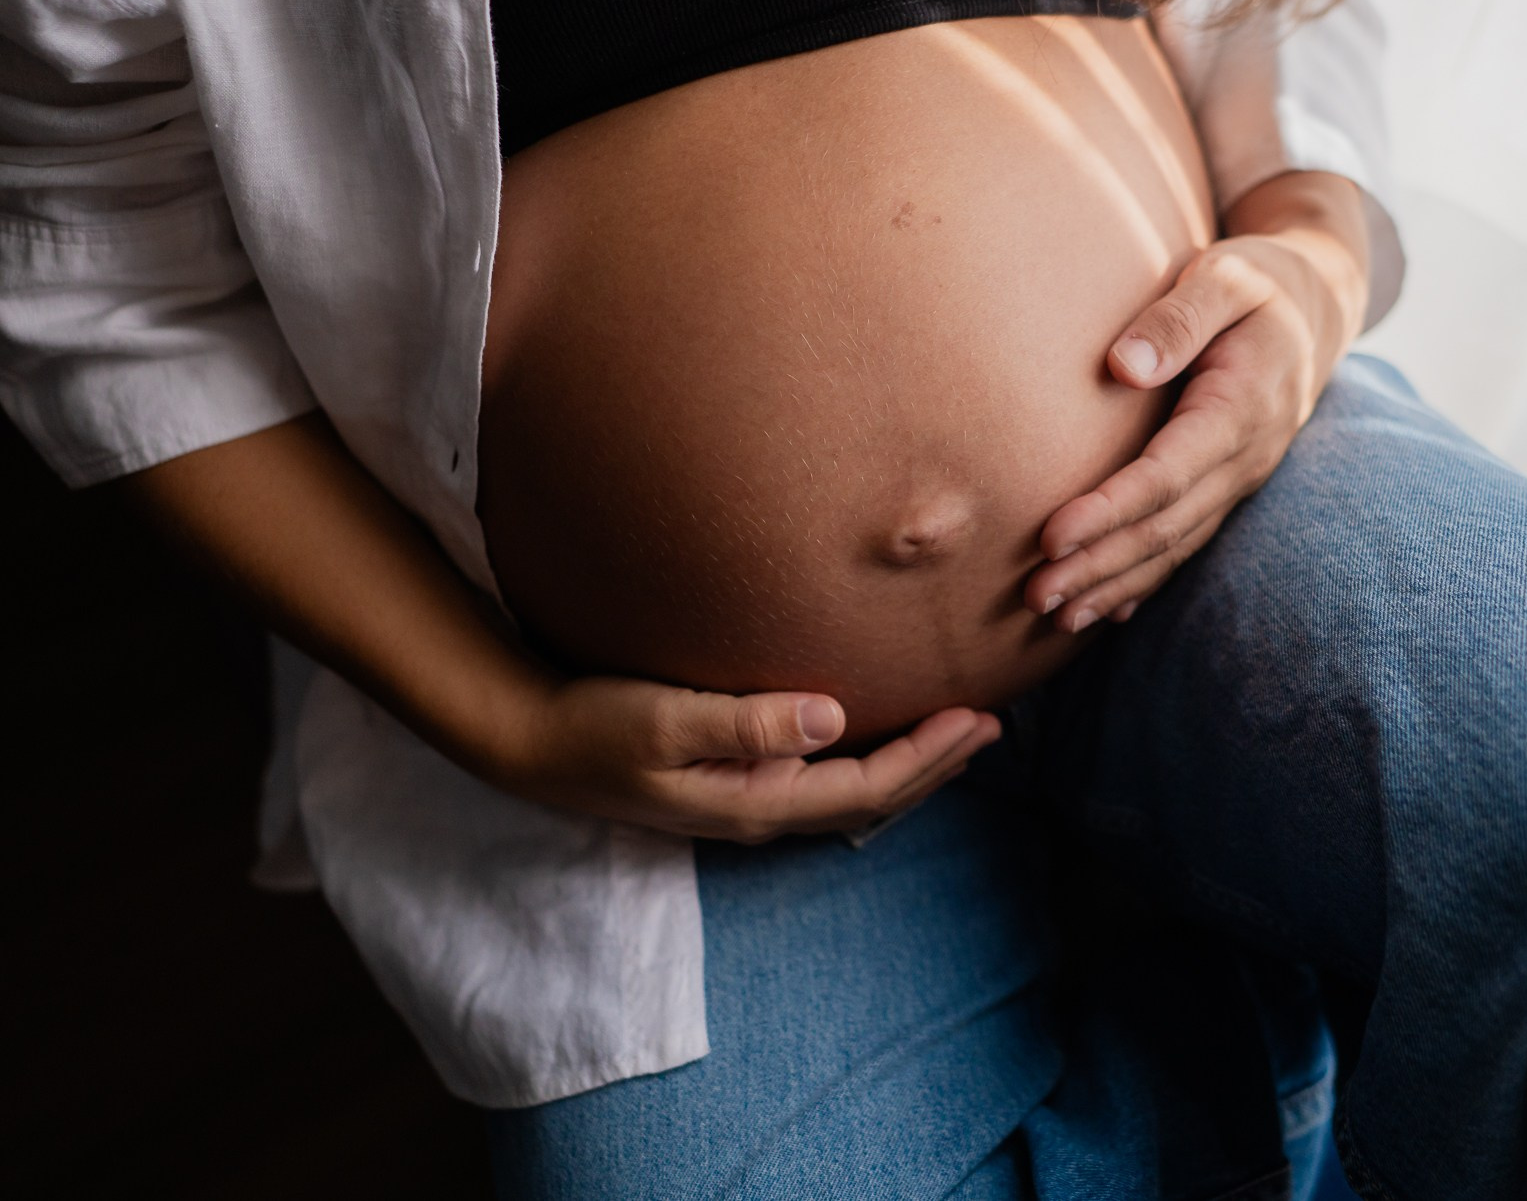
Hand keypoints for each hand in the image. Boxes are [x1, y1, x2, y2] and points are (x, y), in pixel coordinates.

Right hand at [496, 674, 1001, 843]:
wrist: (531, 743)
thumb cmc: (594, 723)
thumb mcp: (666, 719)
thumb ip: (747, 721)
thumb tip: (833, 717)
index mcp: (754, 800)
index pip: (867, 787)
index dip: (928, 756)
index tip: (980, 718)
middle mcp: (759, 810)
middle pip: (871, 798)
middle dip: (936, 763)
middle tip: (994, 722)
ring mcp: (745, 799)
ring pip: (850, 792)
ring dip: (907, 763)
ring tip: (954, 732)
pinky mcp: (730, 780)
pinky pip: (820, 778)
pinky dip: (864, 756)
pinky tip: (874, 732)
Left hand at [1026, 172, 1369, 629]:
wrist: (1314, 304)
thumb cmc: (1257, 282)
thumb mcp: (1225, 276)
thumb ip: (1178, 317)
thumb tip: (1123, 366)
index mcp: (1241, 408)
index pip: (1165, 475)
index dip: (1107, 511)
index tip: (1050, 537)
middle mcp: (1244, 458)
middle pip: (1164, 527)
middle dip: (1098, 565)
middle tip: (1035, 595)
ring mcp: (1239, 480)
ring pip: (1173, 546)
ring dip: (1114, 583)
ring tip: (1055, 616)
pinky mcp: (1226, 487)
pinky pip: (1184, 543)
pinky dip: (1143, 581)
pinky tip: (1103, 610)